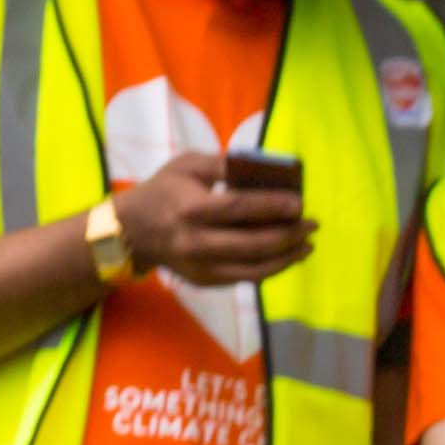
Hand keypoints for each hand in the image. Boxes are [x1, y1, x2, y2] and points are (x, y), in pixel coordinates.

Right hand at [113, 149, 312, 290]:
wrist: (132, 231)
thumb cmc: (164, 190)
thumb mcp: (187, 165)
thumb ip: (222, 163)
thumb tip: (261, 167)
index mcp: (191, 208)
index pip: (238, 209)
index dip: (271, 206)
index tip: (298, 203)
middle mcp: (196, 242)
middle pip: (251, 244)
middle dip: (287, 236)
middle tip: (311, 225)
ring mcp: (200, 267)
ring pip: (252, 269)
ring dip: (285, 258)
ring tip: (307, 245)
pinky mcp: (205, 280)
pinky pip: (244, 277)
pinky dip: (269, 268)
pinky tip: (287, 256)